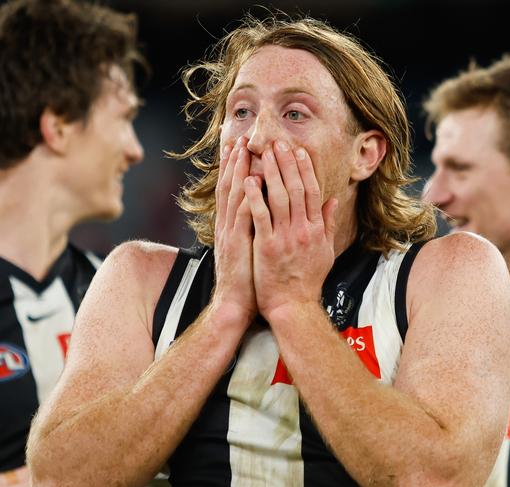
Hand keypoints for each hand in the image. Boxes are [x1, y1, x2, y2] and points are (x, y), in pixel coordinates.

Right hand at [210, 136, 256, 324]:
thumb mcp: (249, 248)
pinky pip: (244, 216)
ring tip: (244, 149)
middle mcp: (227, 225)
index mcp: (231, 226)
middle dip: (234, 161)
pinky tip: (254, 181)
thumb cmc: (247, 279)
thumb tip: (261, 212)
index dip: (235, 168)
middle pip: (229, 187)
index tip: (240, 146)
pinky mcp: (237, 244)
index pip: (233, 191)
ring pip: (234, 196)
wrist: (234, 305)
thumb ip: (254, 228)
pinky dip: (249, 197)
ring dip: (239, 171)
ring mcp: (230, 233)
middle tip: (240, 137)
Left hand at [244, 140, 336, 319]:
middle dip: (287, 164)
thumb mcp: (325, 252)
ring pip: (279, 198)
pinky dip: (255, 197)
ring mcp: (285, 237)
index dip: (305, 170)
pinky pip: (260, 217)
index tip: (298, 151)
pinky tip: (248, 180)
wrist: (293, 306)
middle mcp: (303, 230)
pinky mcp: (267, 246)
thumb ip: (328, 224)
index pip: (312, 192)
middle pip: (296, 189)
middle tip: (278, 143)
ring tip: (263, 154)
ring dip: (271, 173)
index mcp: (316, 230)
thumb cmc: (307, 281)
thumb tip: (333, 201)